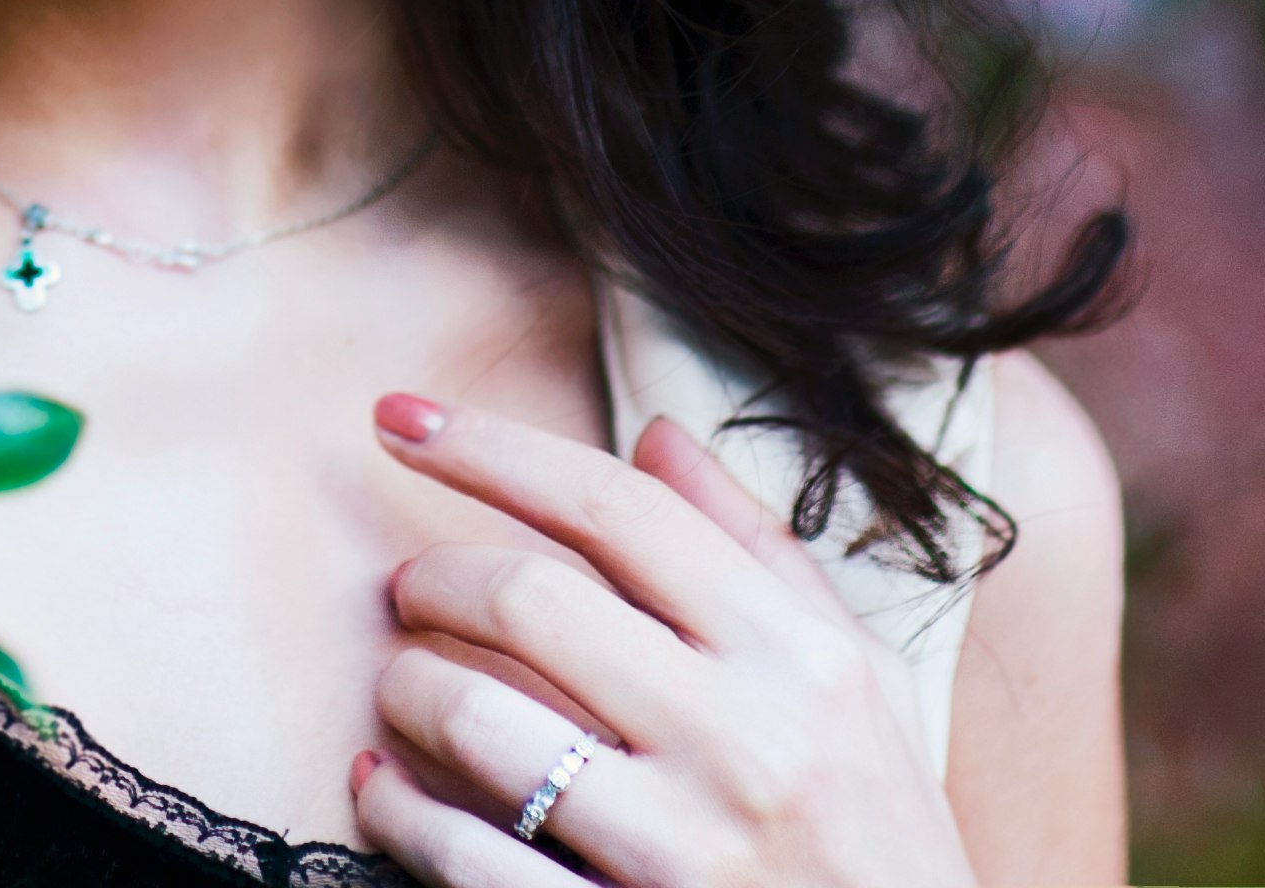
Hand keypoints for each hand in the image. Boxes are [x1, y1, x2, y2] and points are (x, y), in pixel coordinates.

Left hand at [350, 394, 979, 887]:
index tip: (404, 421)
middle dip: (434, 576)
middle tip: (409, 586)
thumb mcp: (860, 681)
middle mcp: (746, 741)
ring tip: (404, 685)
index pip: (618, 510)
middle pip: (529, 599)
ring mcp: (683, 849)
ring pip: (479, 721)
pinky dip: (396, 809)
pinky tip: (383, 784)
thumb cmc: (882, 833)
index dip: (491, 448)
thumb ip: (758, 551)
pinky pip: (465, 857)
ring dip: (408, 688)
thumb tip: (654, 434)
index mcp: (800, 657)